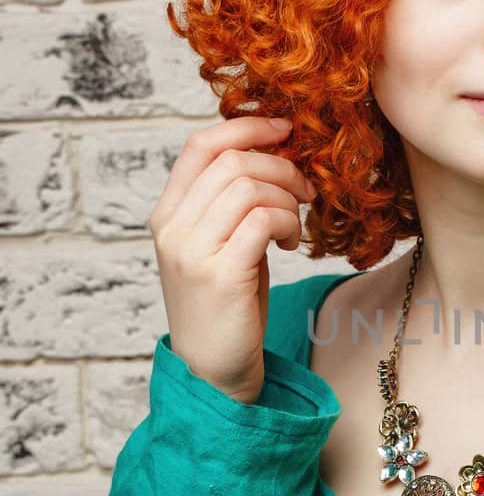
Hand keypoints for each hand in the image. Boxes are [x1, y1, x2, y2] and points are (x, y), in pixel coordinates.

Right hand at [149, 114, 315, 402]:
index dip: (246, 127)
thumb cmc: (227, 302)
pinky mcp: (220, 274)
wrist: (214, 368)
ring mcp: (192, 250)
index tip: (284, 130)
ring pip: (250, 188)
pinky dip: (287, 223)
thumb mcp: (221, 242)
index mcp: (168, 213)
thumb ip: (231, 201)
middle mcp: (172, 227)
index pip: (200, 144)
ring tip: (294, 225)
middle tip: (305, 191)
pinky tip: (291, 244)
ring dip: (287, 199)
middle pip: (233, 162)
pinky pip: (262, 220)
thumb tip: (273, 151)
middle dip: (281, 168)